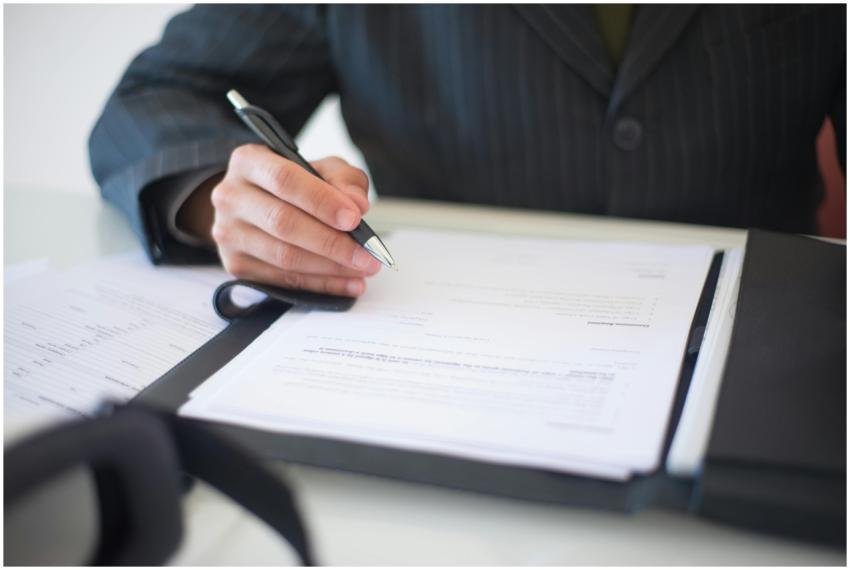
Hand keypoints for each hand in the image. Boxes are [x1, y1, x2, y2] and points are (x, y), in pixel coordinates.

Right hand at [206, 144, 381, 295]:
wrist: (258, 205)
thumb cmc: (296, 185)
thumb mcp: (322, 169)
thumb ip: (344, 180)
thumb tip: (357, 205)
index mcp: (249, 162)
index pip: (285, 180)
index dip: (322, 201)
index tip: (355, 218)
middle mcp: (230, 197)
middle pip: (283, 222)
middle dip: (332, 242)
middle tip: (367, 254)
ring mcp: (229, 234)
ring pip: (283, 256)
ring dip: (330, 267)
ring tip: (363, 269)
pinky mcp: (235, 265)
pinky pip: (283, 280)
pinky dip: (321, 284)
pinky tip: (348, 283)